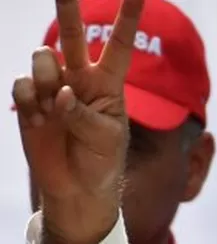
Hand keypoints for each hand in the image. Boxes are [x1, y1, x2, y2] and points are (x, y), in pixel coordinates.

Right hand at [12, 0, 143, 243]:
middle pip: (72, 35)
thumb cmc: (101, 160)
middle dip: (68, 8)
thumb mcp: (105, 137)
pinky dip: (31, 100)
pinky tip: (39, 117)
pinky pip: (22, 86)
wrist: (77, 187)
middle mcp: (79, 78)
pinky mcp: (29, 102)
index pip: (119, 44)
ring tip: (54, 102)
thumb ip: (83, 113)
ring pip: (42, 60)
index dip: (127, 18)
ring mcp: (52, 87)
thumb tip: (61, 93)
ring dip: (47, 77)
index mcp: (109, 83)